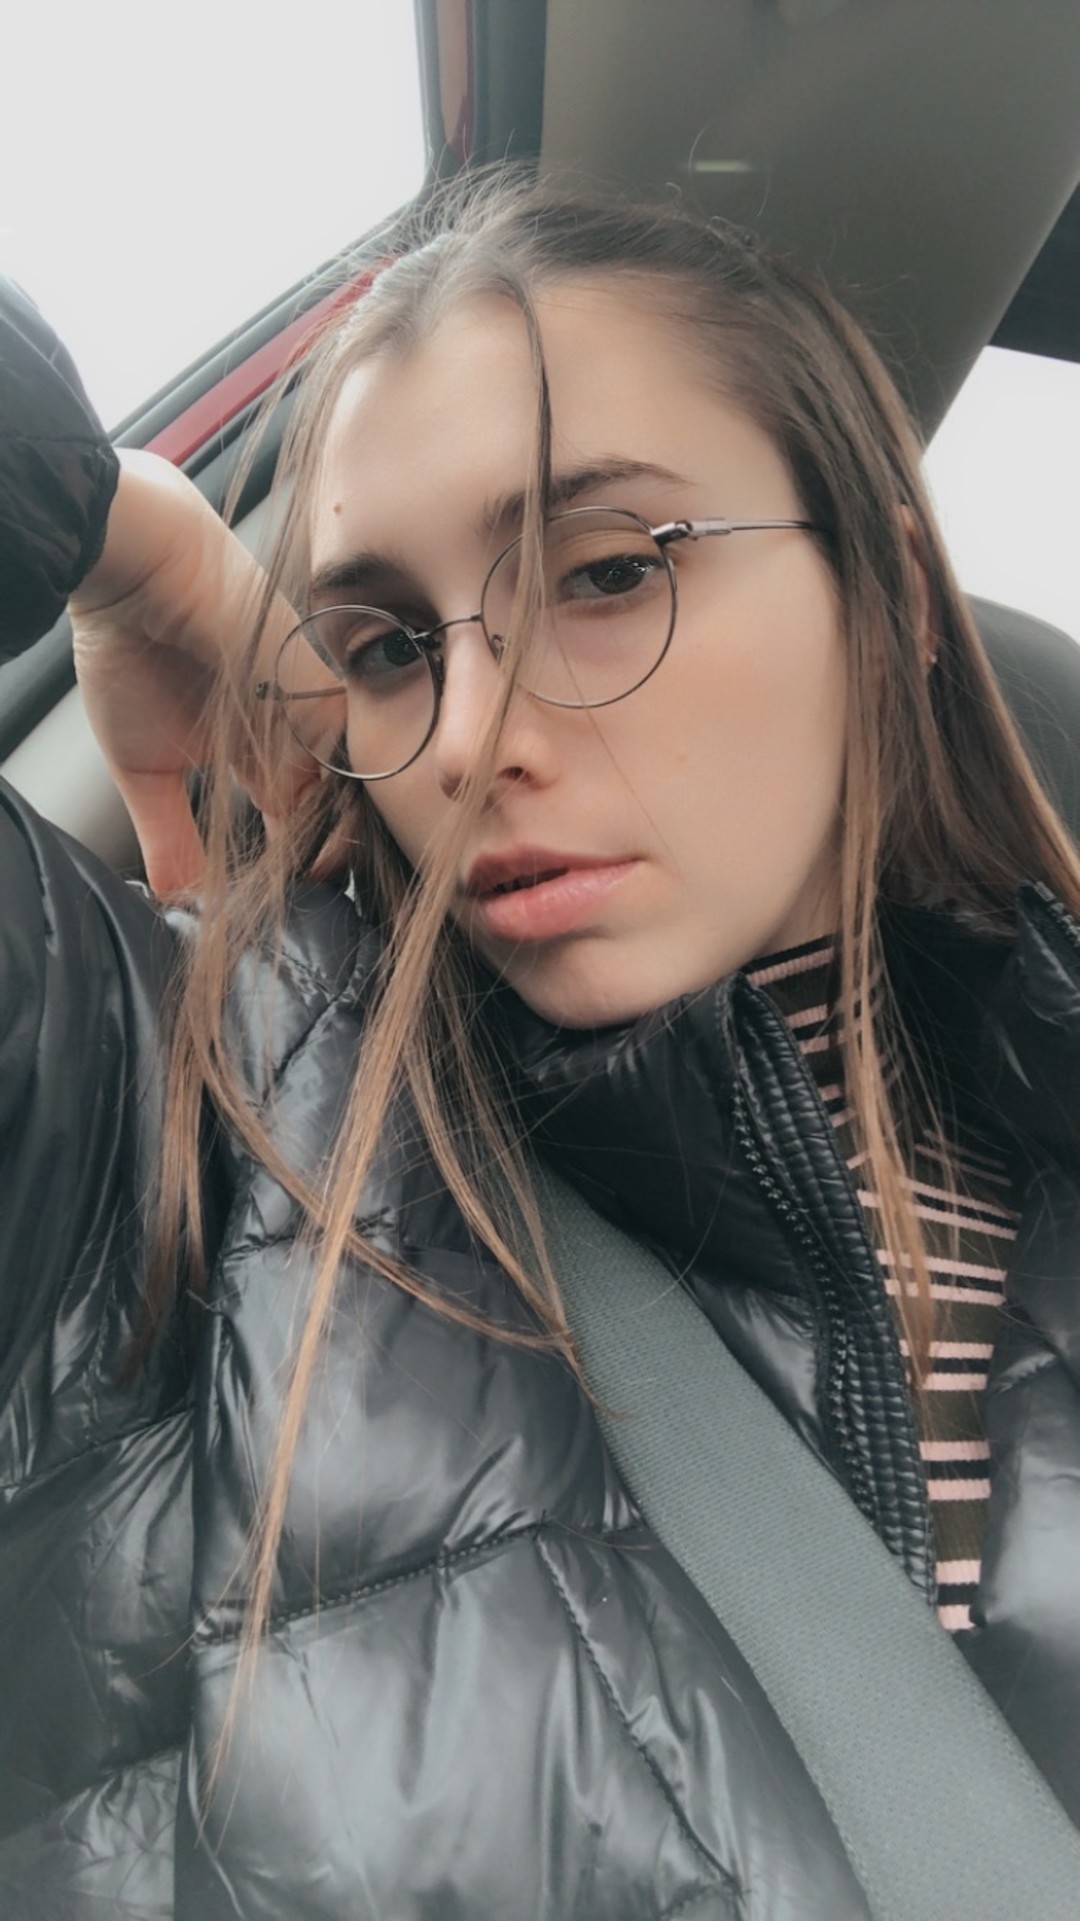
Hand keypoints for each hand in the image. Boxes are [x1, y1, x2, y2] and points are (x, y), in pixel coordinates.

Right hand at [69, 450, 338, 894]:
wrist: (136, 570)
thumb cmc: (134, 651)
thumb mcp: (146, 769)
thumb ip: (170, 837)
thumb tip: (177, 901)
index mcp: (260, 748)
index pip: (299, 819)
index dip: (300, 863)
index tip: (292, 904)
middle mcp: (295, 731)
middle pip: (337, 811)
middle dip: (331, 860)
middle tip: (316, 900)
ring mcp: (314, 711)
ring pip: (351, 791)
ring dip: (341, 839)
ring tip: (321, 878)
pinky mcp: (325, 690)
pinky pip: (352, 759)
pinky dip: (341, 805)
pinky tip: (324, 838)